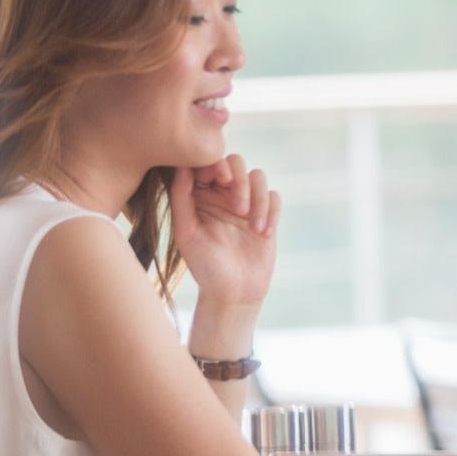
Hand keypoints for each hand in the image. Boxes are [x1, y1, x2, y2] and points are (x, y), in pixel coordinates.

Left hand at [169, 155, 279, 311]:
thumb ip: (181, 198)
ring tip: (253, 228)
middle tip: (238, 208)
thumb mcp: (187, 233)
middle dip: (240, 181)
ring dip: (258, 199)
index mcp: (199, 194)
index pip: (207, 163)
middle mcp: (223, 194)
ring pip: (258, 176)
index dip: (214, 163)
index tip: (220, 179)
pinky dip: (271, 212)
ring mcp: (247, 202)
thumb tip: (182, 166)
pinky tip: (263, 234)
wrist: (233, 292)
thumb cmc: (204, 265)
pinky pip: (275, 197)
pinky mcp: (266, 214)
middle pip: (236, 163)